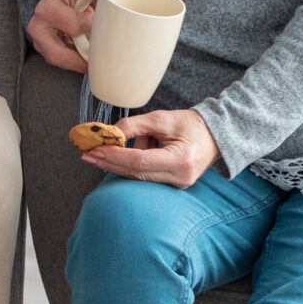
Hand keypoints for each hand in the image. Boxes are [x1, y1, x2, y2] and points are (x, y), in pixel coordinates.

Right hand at [29, 0, 109, 71]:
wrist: (72, 6)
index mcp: (45, 8)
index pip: (71, 24)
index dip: (89, 25)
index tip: (100, 21)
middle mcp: (37, 28)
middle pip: (58, 53)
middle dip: (83, 51)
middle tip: (99, 43)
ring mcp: (41, 44)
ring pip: (62, 62)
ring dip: (81, 61)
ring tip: (97, 54)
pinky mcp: (48, 55)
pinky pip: (66, 67)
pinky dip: (80, 64)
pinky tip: (91, 57)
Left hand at [82, 107, 218, 187]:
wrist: (216, 136)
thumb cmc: (191, 124)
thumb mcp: (162, 118)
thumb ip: (134, 125)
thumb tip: (108, 133)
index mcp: (181, 159)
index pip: (140, 161)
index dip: (114, 156)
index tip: (93, 150)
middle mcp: (181, 177)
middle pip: (136, 173)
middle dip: (109, 163)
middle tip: (86, 154)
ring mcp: (178, 184)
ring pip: (138, 176)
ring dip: (117, 163)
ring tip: (101, 149)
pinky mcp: (173, 184)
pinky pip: (145, 176)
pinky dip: (130, 165)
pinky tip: (119, 155)